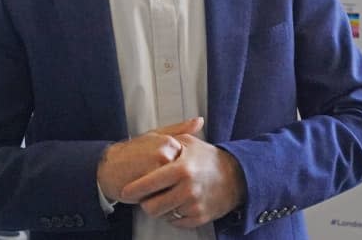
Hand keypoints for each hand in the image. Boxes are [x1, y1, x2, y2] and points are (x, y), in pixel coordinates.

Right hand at [97, 117, 203, 202]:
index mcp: (170, 141)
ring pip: (173, 186)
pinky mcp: (146, 183)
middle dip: (174, 183)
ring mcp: (155, 168)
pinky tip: (149, 193)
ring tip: (154, 187)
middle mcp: (165, 152)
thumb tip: (200, 120)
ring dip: (167, 191)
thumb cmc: (133, 153)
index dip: (179, 172)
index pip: (188, 162)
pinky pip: (162, 195)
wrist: (107, 167)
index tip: (168, 173)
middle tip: (161, 182)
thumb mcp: (155, 136)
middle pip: (181, 175)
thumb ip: (179, 129)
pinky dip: (158, 198)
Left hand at [120, 128, 245, 228]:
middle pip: (151, 207)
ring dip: (160, 207)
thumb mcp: (189, 142)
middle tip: (147, 195)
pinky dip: (173, 214)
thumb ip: (168, 139)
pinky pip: (175, 222)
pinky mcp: (199, 218)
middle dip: (145, 202)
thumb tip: (147, 139)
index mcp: (181, 168)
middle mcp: (187, 189)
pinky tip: (178, 202)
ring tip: (166, 195)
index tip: (125, 191)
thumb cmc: (208, 159)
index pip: (148, 184)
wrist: (236, 177)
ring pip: (162, 215)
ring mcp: (194, 205)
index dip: (133, 189)